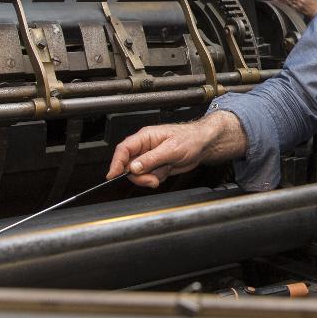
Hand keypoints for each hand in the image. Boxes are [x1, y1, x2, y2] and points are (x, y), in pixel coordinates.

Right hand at [106, 112, 244, 188]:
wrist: (204, 145)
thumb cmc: (190, 139)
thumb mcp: (171, 149)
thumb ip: (151, 159)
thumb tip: (133, 167)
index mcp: (145, 137)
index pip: (123, 150)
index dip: (116, 163)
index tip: (113, 175)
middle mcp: (145, 147)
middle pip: (129, 165)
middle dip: (138, 176)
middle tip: (151, 180)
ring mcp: (150, 158)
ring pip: (139, 173)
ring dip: (148, 179)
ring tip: (161, 175)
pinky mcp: (156, 166)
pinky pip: (149, 177)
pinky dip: (156, 179)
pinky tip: (166, 172)